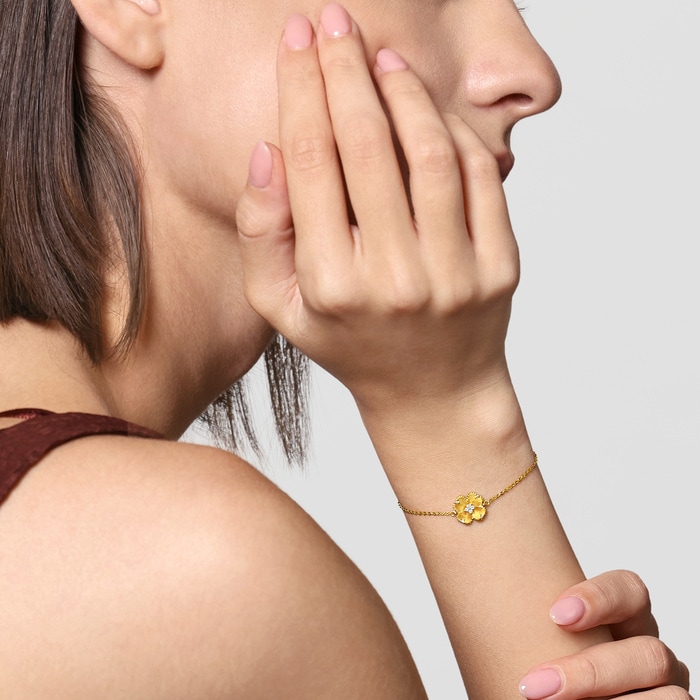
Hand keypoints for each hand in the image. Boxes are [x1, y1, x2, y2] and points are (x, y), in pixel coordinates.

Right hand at [236, 5, 518, 412]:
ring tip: (380, 55)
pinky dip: (452, 129)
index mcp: (332, 284)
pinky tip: (425, 107)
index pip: (312, 162)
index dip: (302, 90)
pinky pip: (478, 176)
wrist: (432, 390)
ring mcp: (454, 272)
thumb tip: (268, 150)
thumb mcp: (283, 307)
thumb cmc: (351, 344)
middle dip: (345, 68)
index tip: (297, 40)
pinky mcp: (499, 267)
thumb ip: (262, 234)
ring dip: (402, 88)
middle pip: (367, 144)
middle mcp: (394, 277)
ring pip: (428, 150)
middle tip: (334, 20)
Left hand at [519, 570, 691, 698]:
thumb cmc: (534, 677)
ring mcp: (666, 690)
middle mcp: (649, 652)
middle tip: (532, 686)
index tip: (555, 614)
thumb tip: (467, 596)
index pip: (630, 590)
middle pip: (649, 651)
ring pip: (667, 693)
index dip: (600, 597)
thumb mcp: (529, 643)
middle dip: (589, 672)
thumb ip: (526, 623)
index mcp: (622, 621)